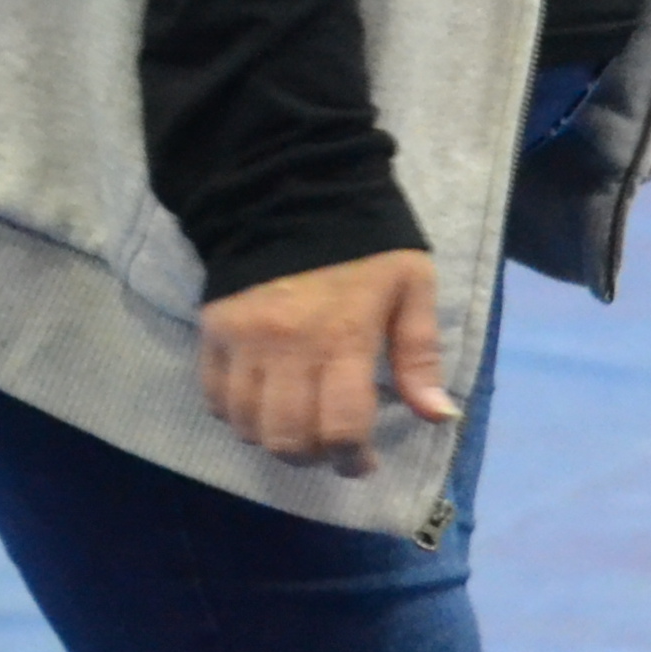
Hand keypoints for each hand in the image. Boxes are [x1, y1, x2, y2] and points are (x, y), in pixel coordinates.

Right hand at [198, 249, 452, 471]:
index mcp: (342, 338)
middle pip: (287, 437)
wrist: (295, 189)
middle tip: (331, 449)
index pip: (340, 426)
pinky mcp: (212, 333)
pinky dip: (237, 417)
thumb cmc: (366, 241)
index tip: (363, 462)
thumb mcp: (412, 285)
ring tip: (299, 429)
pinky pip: (215, 399)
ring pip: (247, 425)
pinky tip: (262, 406)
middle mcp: (286, 349)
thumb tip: (438, 416)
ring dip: (275, 440)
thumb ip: (420, 354)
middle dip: (313, 457)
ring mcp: (243, 343)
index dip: (352, 458)